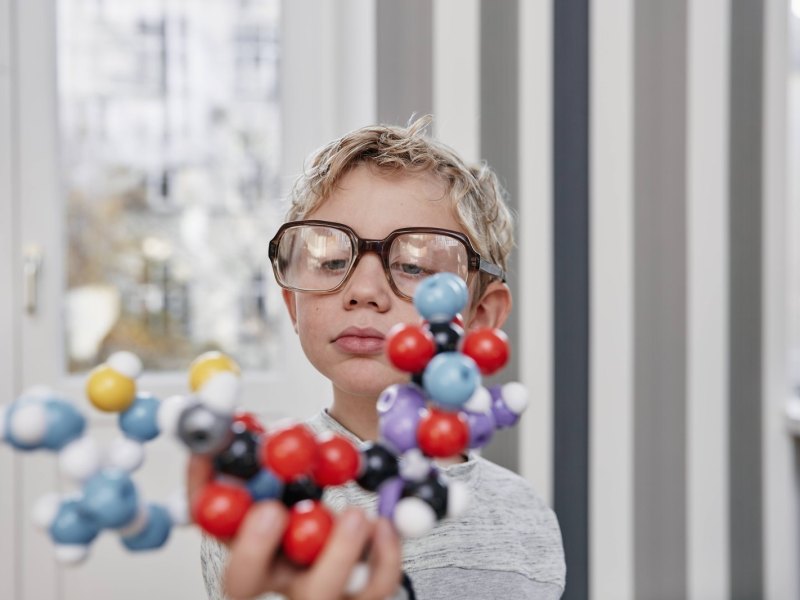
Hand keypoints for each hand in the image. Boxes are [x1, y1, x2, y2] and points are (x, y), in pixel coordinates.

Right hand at [188, 455, 402, 599]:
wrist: (361, 522)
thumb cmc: (313, 493)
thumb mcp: (291, 467)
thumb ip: (270, 448)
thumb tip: (242, 416)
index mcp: (245, 535)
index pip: (209, 520)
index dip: (204, 492)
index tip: (210, 457)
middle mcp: (274, 570)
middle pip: (243, 580)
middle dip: (251, 547)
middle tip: (271, 511)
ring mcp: (316, 589)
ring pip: (316, 593)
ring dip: (335, 552)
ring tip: (355, 514)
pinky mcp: (361, 596)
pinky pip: (372, 589)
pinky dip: (383, 555)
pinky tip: (385, 525)